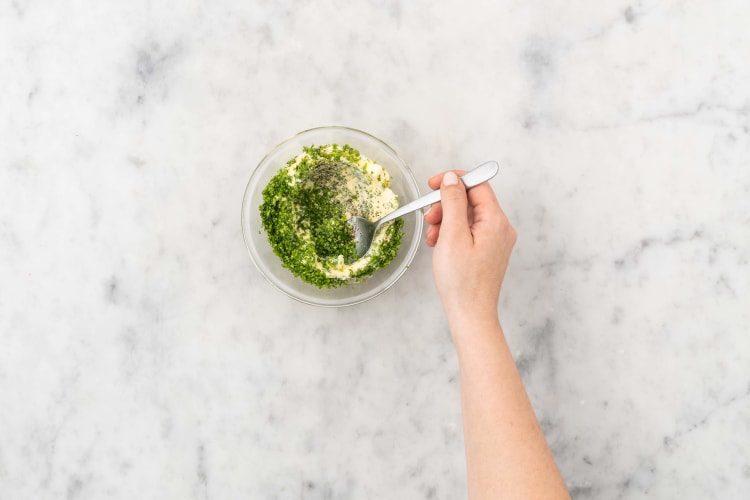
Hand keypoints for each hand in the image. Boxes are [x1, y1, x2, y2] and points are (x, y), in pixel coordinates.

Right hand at [425, 170, 516, 323]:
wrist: (471, 314)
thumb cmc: (462, 282)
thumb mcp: (452, 235)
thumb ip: (453, 202)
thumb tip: (452, 179)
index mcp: (496, 221)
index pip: (477, 184)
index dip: (453, 181)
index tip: (432, 185)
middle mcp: (501, 228)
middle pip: (471, 200)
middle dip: (446, 205)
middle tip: (430, 218)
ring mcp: (496, 240)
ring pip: (468, 216)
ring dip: (446, 220)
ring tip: (433, 237)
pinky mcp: (489, 251)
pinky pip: (469, 231)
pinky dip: (452, 233)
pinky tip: (439, 244)